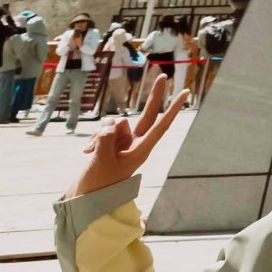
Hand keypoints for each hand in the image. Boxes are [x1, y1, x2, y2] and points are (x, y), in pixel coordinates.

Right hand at [67, 72, 185, 199]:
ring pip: (114, 122)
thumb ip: (107, 139)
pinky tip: (87, 151)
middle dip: (154, 96)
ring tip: (94, 152)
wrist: (86, 197)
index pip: (161, 125)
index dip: (172, 109)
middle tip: (163, 75)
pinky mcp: (109, 142)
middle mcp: (134, 143)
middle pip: (146, 115)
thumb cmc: (99, 183)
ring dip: (101, 133)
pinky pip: (103, 129)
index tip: (185, 93)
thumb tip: (111, 124)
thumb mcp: (103, 161)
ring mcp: (121, 141)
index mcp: (142, 150)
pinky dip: (94, 138)